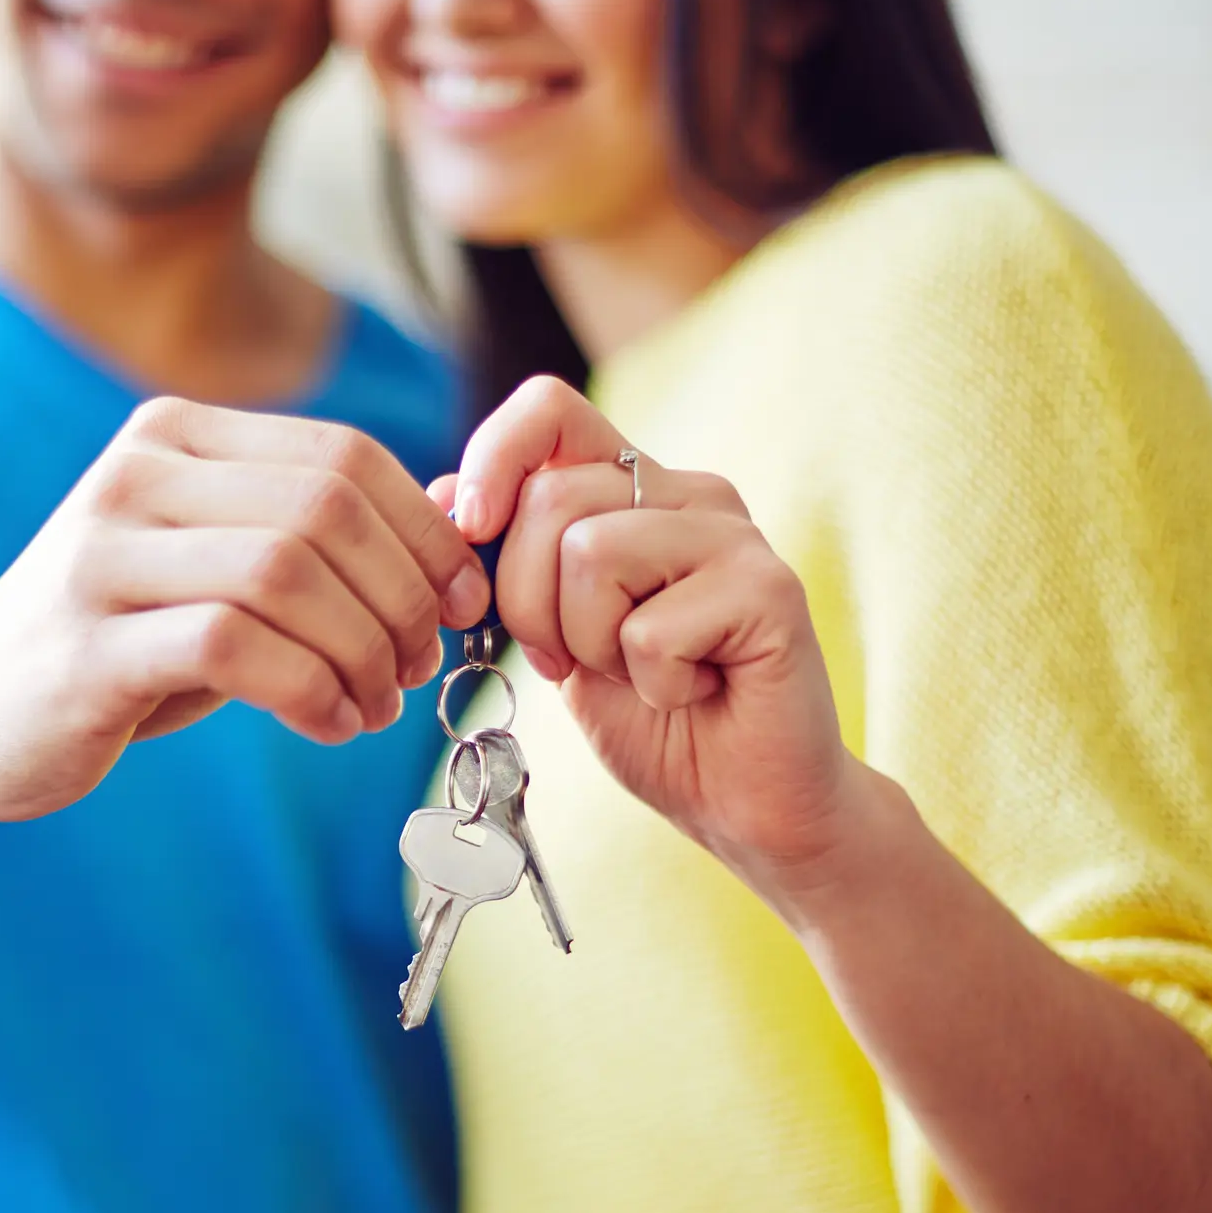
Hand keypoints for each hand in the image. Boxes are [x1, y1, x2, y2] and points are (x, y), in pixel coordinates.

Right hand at [0, 398, 488, 822]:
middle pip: (325, 510)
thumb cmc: (128, 638)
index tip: (461, 605)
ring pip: (286, 573)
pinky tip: (329, 723)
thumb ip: (326, 533)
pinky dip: (309, 689)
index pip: (344, 458)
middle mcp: (136, 475)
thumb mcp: (227, 569)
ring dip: (362, 650)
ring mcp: (103, 556)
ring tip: (376, 705)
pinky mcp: (87, 645)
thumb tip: (460, 507)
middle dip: (401, 596)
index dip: (424, 533)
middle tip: (417, 666)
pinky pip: (234, 646)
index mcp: (178, 437)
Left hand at [441, 377, 861, 900]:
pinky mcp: (770, 590)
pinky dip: (652, 685)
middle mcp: (689, 493)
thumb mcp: (553, 635)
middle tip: (578, 660)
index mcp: (635, 489)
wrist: (744, 802)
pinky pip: (649, 629)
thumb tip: (441, 495)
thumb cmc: (653, 719)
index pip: (549, 410)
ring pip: (592, 553)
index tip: (471, 529)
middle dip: (529, 603)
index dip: (492, 459)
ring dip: (591, 645)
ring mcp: (734, 536)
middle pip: (551, 499)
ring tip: (644, 674)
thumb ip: (508, 565)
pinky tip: (695, 692)